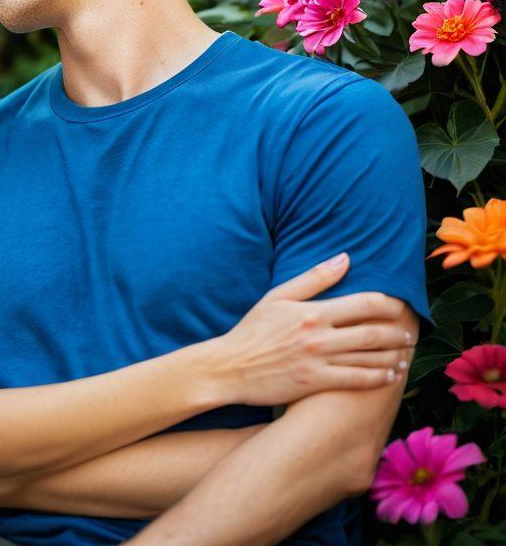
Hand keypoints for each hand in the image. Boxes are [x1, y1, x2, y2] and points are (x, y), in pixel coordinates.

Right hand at [210, 253, 413, 406]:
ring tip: (405, 353)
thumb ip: (313, 278)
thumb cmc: (252, 329)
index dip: (388, 305)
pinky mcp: (316, 383)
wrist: (230, 366)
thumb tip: (345, 258)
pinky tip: (390, 375)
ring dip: (393, 355)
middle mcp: (319, 336)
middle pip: (372, 332)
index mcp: (312, 311)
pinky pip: (357, 381)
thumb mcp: (277, 296)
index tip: (401, 306)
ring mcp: (319, 361)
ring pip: (369, 358)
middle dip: (397, 332)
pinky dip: (379, 377)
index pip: (363, 303)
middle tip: (411, 332)